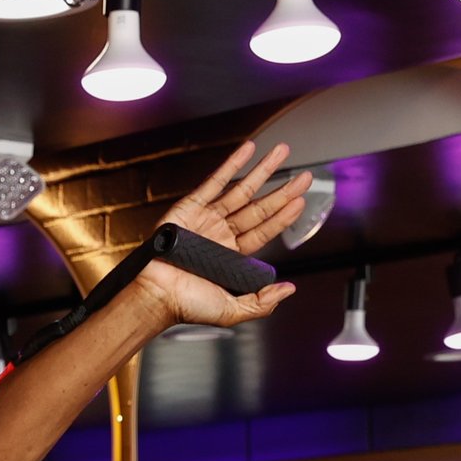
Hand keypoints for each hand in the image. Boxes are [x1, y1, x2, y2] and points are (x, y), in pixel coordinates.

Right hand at [139, 140, 307, 328]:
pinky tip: (248, 150)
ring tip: (282, 152)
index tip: (300, 201)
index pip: (263, 230)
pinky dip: (232, 165)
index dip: (282, 216)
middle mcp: (220, 235)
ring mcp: (206, 219)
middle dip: (283, 191)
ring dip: (263, 170)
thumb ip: (261, 302)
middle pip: (259, 207)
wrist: (155, 296)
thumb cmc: (185, 306)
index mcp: (231, 256)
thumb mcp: (232, 311)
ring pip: (241, 190)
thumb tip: (288, 289)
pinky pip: (214, 182)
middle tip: (304, 177)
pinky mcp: (189, 207)